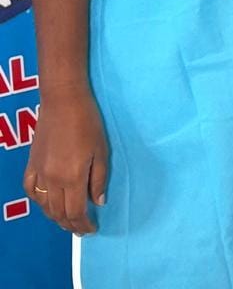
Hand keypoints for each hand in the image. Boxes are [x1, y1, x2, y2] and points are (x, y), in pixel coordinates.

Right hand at [24, 85, 108, 234]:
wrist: (63, 102)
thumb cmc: (88, 123)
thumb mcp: (101, 151)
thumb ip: (99, 179)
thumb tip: (98, 202)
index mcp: (72, 178)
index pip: (76, 212)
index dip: (84, 224)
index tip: (93, 229)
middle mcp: (52, 180)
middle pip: (59, 213)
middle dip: (71, 225)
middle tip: (81, 230)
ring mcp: (38, 173)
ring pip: (44, 205)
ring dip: (55, 217)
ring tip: (67, 221)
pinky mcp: (31, 164)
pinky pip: (31, 190)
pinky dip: (39, 201)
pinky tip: (47, 203)